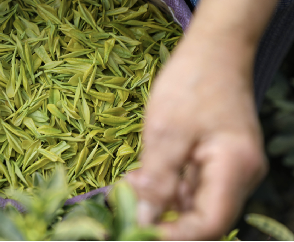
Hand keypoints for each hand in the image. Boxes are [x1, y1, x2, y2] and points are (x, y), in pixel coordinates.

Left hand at [127, 25, 267, 239]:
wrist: (214, 50)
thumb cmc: (191, 83)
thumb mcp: (165, 133)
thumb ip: (157, 181)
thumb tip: (144, 221)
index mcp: (235, 169)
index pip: (210, 224)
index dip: (174, 235)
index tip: (137, 231)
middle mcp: (239, 175)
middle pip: (202, 216)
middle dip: (162, 216)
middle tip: (126, 203)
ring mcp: (230, 168)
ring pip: (193, 202)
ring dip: (160, 200)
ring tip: (129, 184)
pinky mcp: (217, 161)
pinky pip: (192, 184)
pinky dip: (166, 184)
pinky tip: (143, 174)